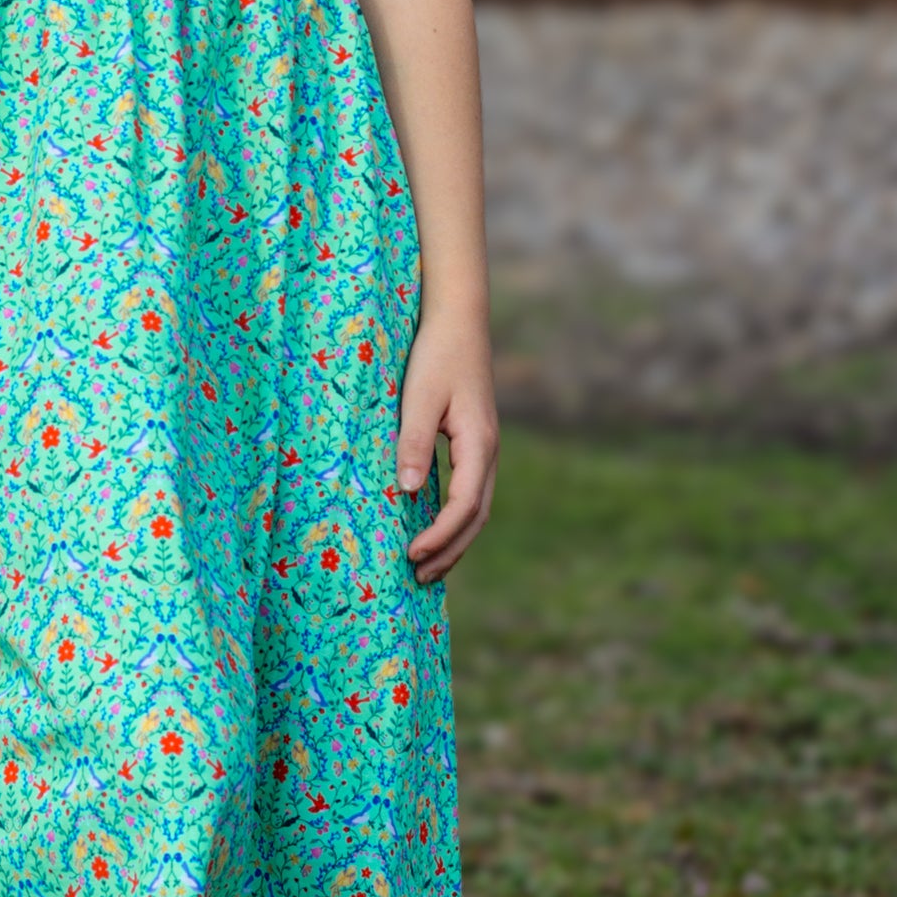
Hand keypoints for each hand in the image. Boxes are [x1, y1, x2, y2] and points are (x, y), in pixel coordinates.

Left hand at [396, 309, 497, 583]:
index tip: (411, 556)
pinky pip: (470, 492)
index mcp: (479, 444)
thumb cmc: (436, 354)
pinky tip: (434, 526)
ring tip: (427, 566)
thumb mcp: (419, 398)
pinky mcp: (474, 442)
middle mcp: (488, 452)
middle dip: (449, 551)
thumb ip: (414, 444)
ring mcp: (485, 448)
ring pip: (477, 508)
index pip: (464, 507)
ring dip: (454, 540)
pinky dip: (455, 518)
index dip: (439, 537)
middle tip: (418, 577)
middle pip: (476, 517)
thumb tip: (408, 493)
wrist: (458, 319)